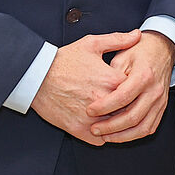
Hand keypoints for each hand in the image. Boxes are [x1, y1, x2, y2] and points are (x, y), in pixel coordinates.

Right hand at [31, 31, 141, 145]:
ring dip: (115, 123)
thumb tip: (137, 35)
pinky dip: (101, 135)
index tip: (130, 86)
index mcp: (111, 80)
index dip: (135, 89)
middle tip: (125, 103)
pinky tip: (99, 125)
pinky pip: (99, 140)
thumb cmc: (63, 60)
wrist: (37, 76)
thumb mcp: (91, 44)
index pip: (136, 90)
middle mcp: (105, 101)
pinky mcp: (79, 130)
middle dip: (128, 107)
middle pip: (128, 110)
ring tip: (112, 115)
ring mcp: (92, 118)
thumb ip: (118, 40)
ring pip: (115, 127)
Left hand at [88, 31, 174, 142]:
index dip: (104, 106)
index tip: (90, 110)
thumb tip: (98, 92)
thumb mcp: (122, 55)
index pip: (123, 97)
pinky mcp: (161, 108)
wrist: (162, 49)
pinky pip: (149, 127)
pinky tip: (120, 135)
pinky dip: (134, 135)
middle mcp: (154, 91)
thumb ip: (111, 74)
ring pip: (143, 127)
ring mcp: (160, 101)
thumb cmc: (140, 51)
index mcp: (144, 75)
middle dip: (111, 126)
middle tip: (94, 128)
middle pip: (133, 116)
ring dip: (122, 135)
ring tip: (105, 136)